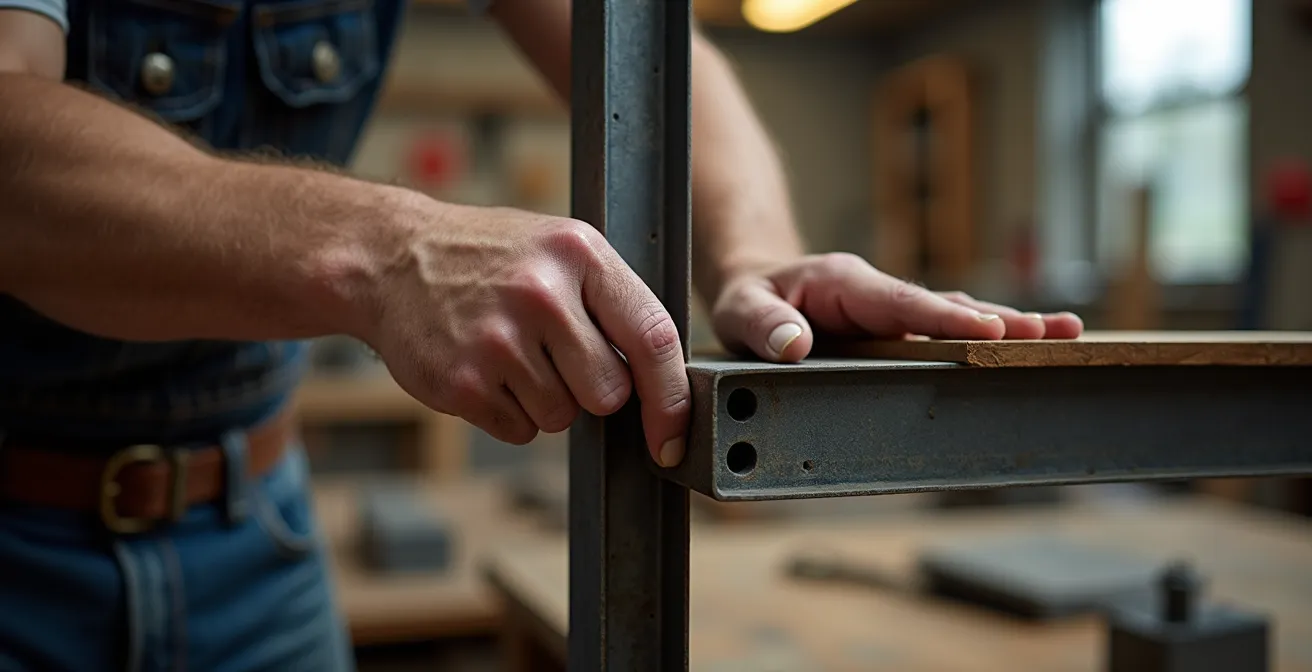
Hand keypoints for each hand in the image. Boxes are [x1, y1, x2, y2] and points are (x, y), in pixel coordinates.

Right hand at [355, 198, 688, 465]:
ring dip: (543, 399)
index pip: (654, 338)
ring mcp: (498, 341)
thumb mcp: (559, 249)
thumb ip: (612, 302)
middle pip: (609, 393)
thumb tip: (664, 382)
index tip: (674, 436)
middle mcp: (542, 295)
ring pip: (562, 416)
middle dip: (590, 389)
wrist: (389, 258)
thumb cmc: (490, 258)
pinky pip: (520, 430)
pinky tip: (484, 367)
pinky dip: (508, 412)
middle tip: (553, 354)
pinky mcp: (463, 383)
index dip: (672, 399)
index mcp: (579, 254)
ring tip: (509, 350)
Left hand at [710, 253, 1083, 361]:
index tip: (989, 331)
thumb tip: (793, 344)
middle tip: (1055, 332)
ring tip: (1066, 335)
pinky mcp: (899, 332)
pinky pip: (947, 334)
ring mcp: (894, 313)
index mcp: (846, 283)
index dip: (944, 319)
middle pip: (947, 306)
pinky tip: (1030, 348)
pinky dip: (988, 340)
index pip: (901, 303)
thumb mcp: (739, 309)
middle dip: (1001, 319)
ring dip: (1010, 326)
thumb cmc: (750, 298)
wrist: (756, 289)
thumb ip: (762, 325)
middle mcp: (880, 293)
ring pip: (957, 317)